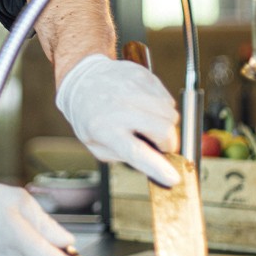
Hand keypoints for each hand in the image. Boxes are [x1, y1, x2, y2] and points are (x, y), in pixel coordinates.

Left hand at [55, 54, 180, 186]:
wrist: (82, 79)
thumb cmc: (89, 116)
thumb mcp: (96, 145)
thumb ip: (124, 157)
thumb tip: (155, 166)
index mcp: (104, 129)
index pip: (136, 152)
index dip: (157, 167)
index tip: (173, 178)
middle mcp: (119, 107)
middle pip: (162, 131)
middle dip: (168, 143)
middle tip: (159, 145)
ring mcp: (133, 89)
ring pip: (170, 114)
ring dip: (166, 125)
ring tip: (148, 123)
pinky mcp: (143, 76)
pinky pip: (168, 99)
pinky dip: (163, 108)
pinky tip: (147, 108)